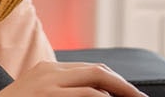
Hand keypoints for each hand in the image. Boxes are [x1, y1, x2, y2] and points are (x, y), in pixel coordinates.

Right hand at [0, 61, 146, 96]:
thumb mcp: (36, 96)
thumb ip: (57, 92)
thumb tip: (90, 94)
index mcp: (47, 70)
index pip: (89, 71)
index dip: (113, 82)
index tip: (129, 94)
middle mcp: (49, 72)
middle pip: (98, 72)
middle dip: (123, 85)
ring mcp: (47, 83)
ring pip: (96, 80)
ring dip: (121, 91)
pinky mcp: (46, 95)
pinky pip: (86, 95)